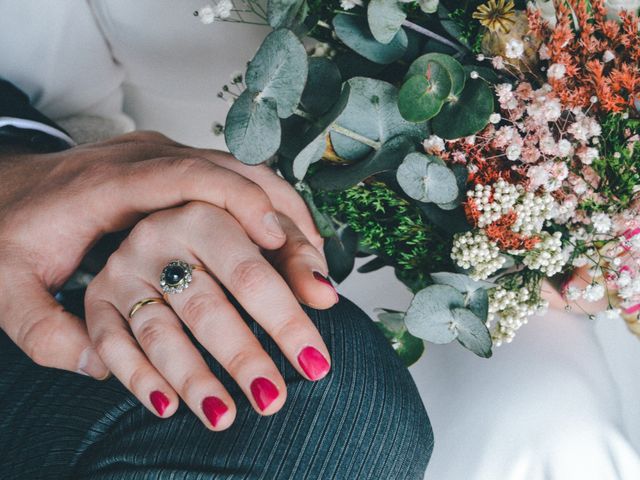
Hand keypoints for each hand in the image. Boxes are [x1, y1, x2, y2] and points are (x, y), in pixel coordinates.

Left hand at [0, 131, 323, 378]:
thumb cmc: (8, 233)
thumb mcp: (4, 287)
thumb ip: (42, 331)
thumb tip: (99, 369)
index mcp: (109, 184)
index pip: (185, 177)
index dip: (236, 200)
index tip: (274, 237)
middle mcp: (147, 161)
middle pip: (233, 173)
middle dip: (283, 221)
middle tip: (317, 278)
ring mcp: (166, 161)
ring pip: (245, 175)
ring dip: (286, 218)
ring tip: (317, 272)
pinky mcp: (176, 170)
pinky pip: (238, 184)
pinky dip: (272, 214)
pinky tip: (291, 251)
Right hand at [85, 202, 336, 428]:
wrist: (171, 223)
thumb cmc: (231, 235)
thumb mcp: (267, 235)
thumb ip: (299, 262)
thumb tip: (326, 296)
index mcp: (204, 215)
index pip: (252, 277)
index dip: (286, 323)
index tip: (315, 364)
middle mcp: (157, 238)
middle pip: (205, 307)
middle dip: (242, 358)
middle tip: (272, 400)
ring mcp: (123, 270)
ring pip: (159, 332)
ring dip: (192, 379)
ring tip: (224, 417)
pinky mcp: (98, 299)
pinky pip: (112, 344)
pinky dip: (138, 378)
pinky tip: (168, 407)